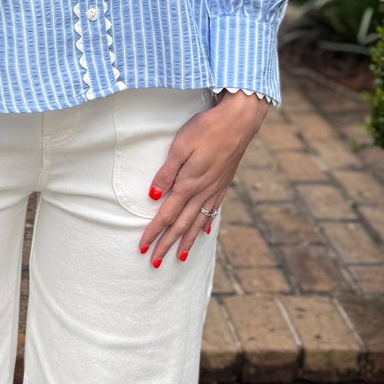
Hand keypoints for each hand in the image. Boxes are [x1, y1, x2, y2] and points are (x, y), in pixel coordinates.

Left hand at [140, 90, 267, 266]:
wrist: (240, 120)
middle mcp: (203, 191)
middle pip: (182, 225)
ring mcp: (215, 189)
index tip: (143, 248)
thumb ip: (167, 172)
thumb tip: (154, 196)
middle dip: (167, 245)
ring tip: (180, 256)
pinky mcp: (224, 183)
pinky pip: (213, 210)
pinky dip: (206, 224)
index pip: (167, 215)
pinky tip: (203, 231)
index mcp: (189, 184)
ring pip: (198, 222)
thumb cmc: (206, 128)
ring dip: (187, 241)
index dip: (154, 232)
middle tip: (156, 263)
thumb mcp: (180, 146)